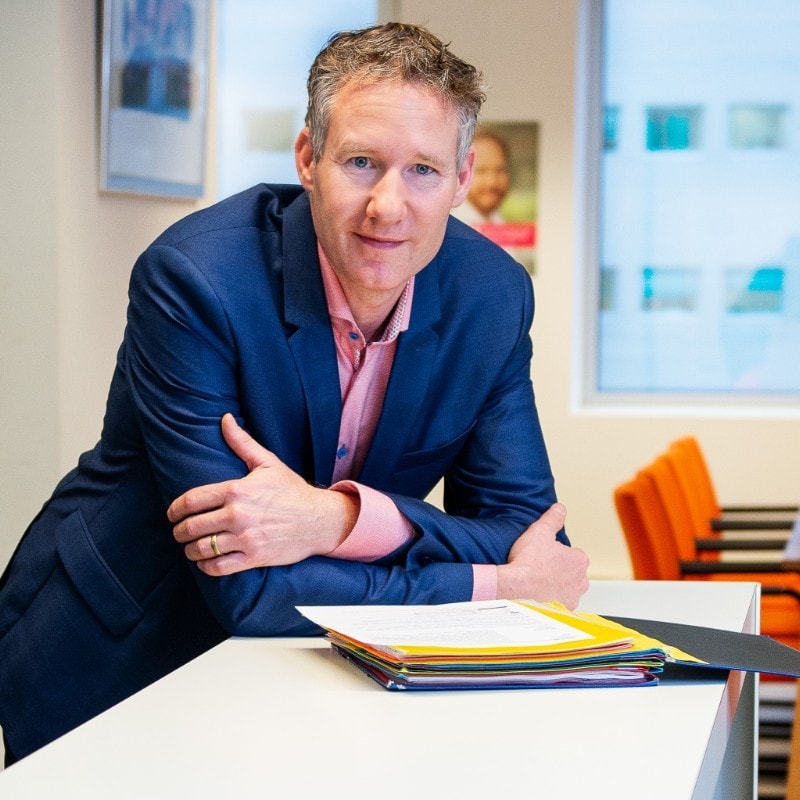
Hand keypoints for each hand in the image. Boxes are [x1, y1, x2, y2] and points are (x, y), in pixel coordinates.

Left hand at [168, 414, 357, 575]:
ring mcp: (245, 538)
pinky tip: (206, 561)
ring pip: (201, 549)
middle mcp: (238, 515)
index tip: (172, 514)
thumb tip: (225, 418)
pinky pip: (218, 568)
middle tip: (179, 532)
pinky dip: (206, 566)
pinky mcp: (254, 558)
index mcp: (237, 490)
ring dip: (190, 550)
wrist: (319, 519)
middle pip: (192, 527)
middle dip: (179, 531)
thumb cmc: (292, 490)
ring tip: (190, 548)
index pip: (192, 500)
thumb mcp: (268, 463)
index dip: (175, 509)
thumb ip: (242, 442)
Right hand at [496, 504, 589, 608]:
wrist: (516, 591)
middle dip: (557, 570)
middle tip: (538, 568)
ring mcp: (573, 598)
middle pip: (569, 572)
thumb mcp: (539, 531)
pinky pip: (558, 605)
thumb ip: (552, 518)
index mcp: (579, 560)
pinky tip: (536, 596)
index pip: (570, 553)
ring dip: (554, 587)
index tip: (541, 556)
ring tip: (536, 583)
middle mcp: (581, 581)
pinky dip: (549, 602)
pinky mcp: (563, 613)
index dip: (554, 553)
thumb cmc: (528, 564)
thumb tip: (560, 508)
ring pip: (565, 589)